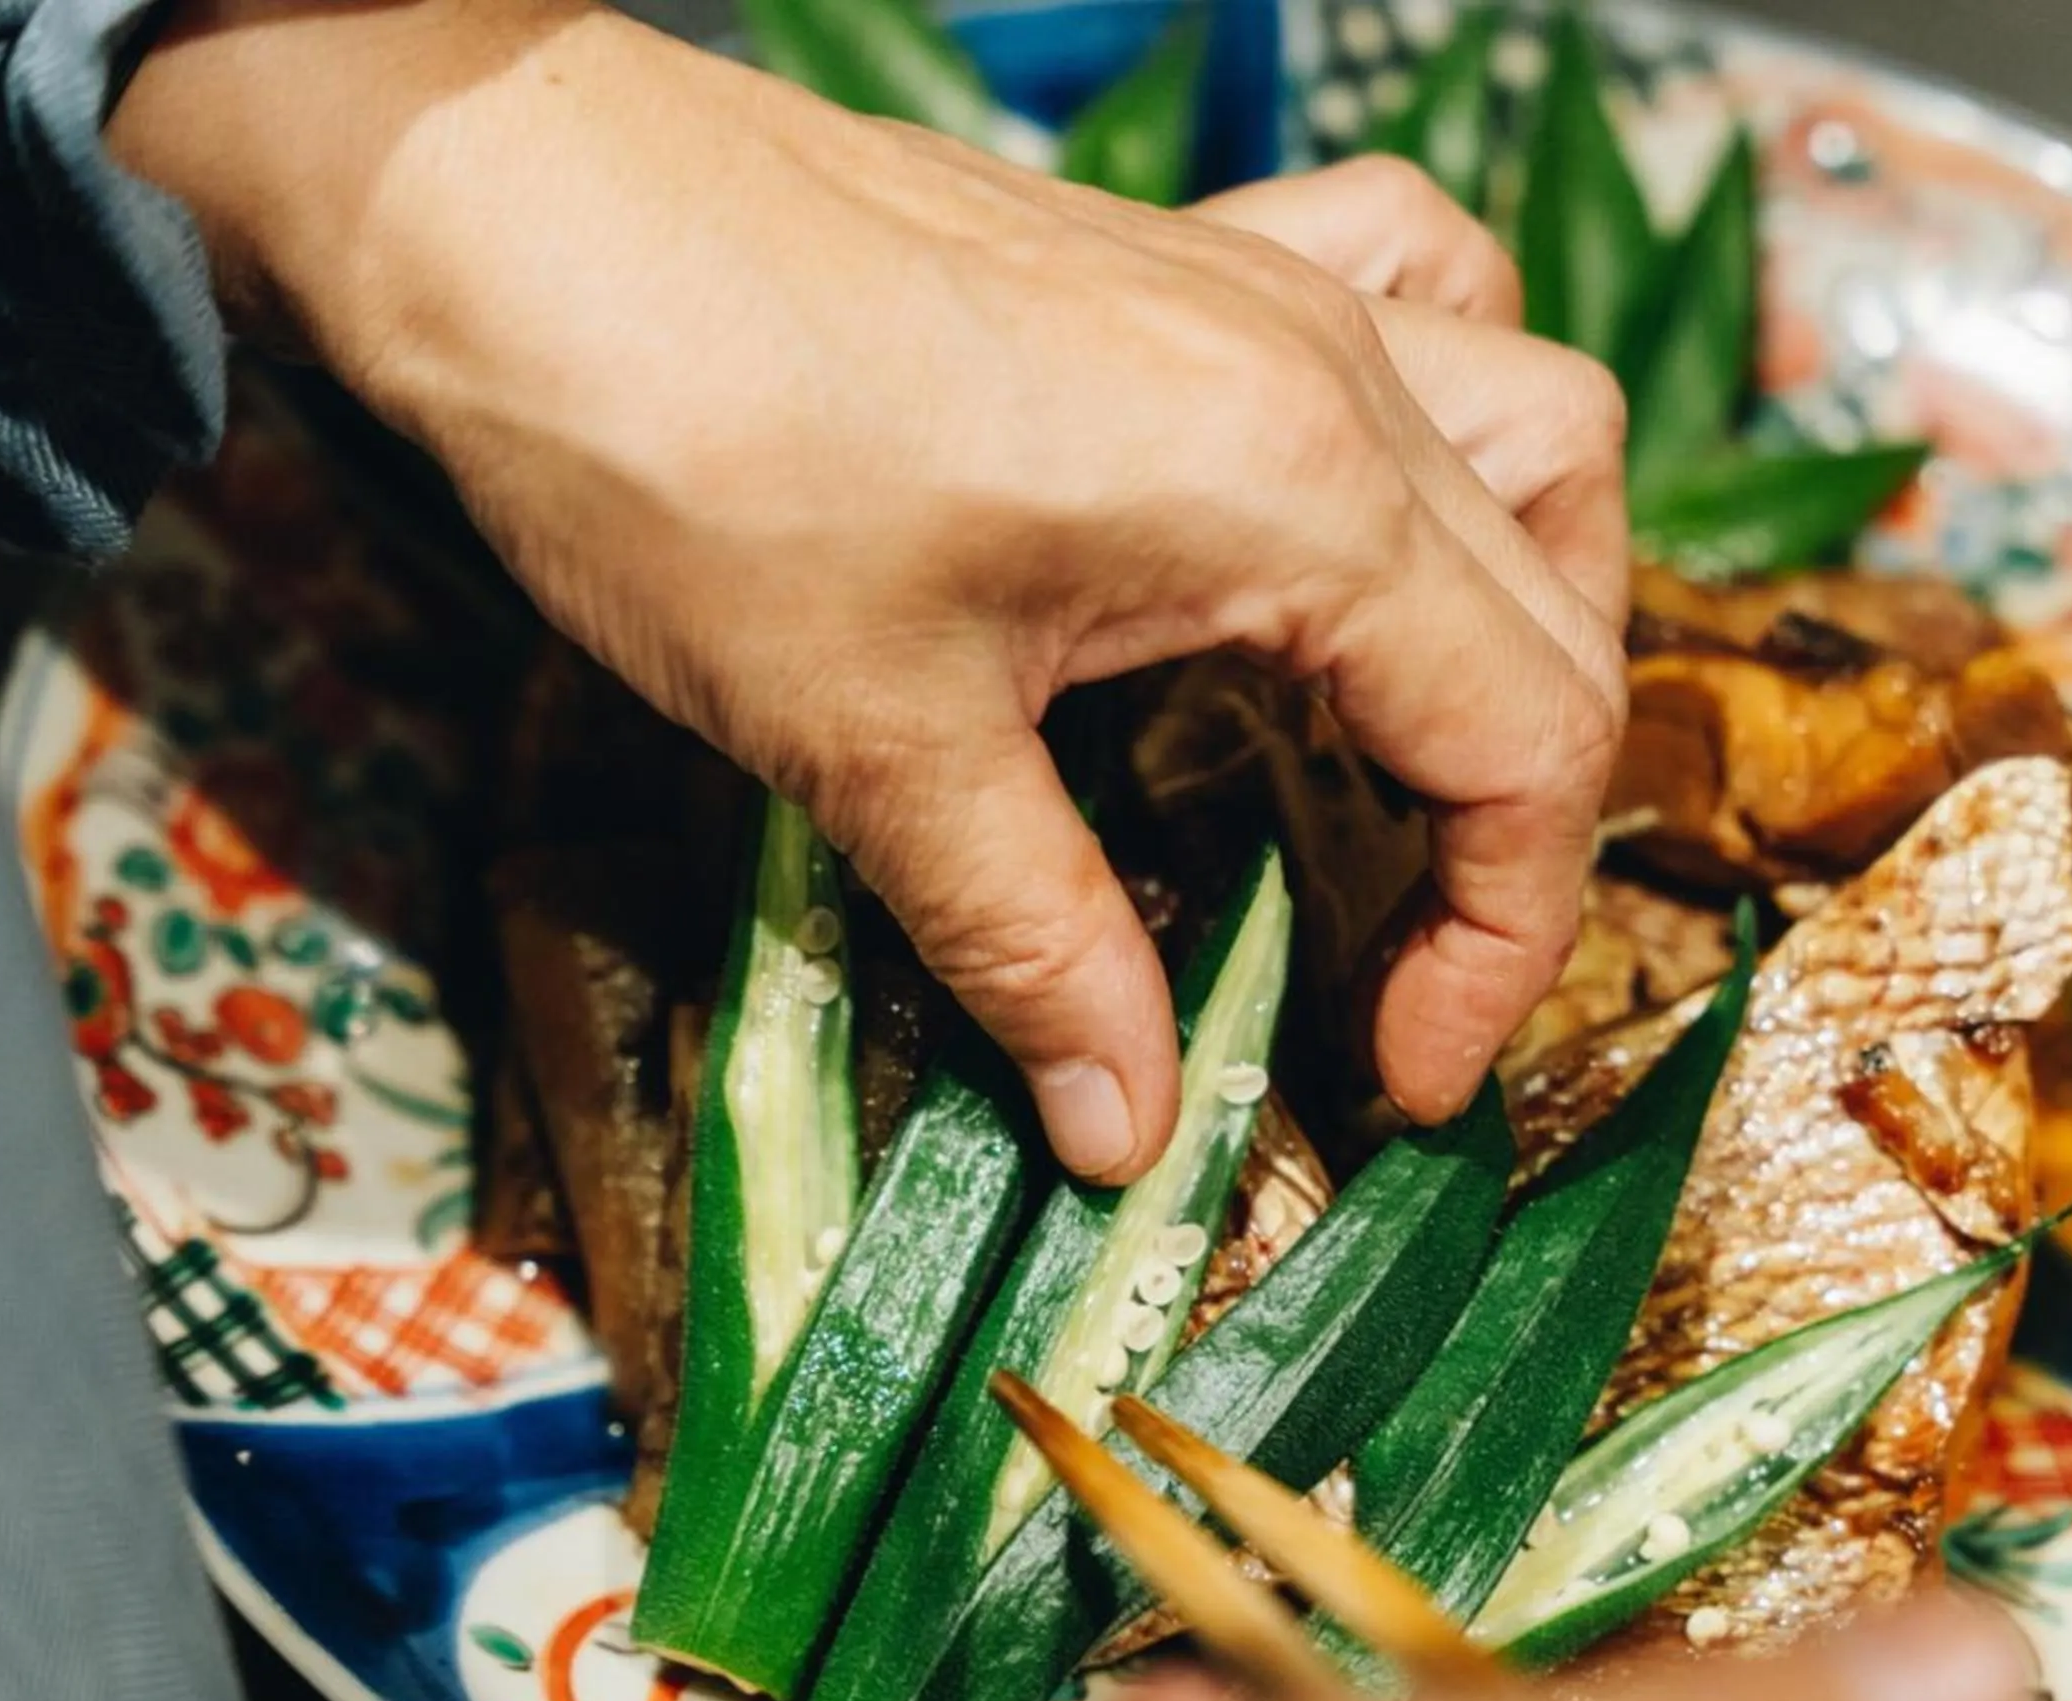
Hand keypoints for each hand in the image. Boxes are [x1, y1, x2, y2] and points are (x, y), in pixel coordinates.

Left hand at [112, 2, 1630, 1179]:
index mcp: (1296, 489)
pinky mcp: (1184, 264)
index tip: (1397, 1072)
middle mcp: (1330, 369)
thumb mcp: (872, 744)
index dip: (1494, 947)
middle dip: (1519, 827)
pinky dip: (1449, 409)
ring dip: (1536, 610)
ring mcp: (1267, 291)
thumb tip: (1128, 1128)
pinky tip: (1366, 500)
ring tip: (1433, 747)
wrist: (505, 201)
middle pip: (1565, 612)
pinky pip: (1418, 294)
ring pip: (1538, 434)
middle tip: (1397, 967)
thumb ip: (1039, 945)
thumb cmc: (678, 446)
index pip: (1529, 743)